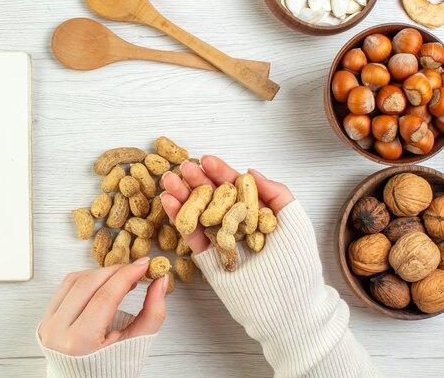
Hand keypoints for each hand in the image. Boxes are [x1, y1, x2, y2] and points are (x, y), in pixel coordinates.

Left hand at [39, 258, 168, 355]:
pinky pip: (64, 288)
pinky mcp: (45, 319)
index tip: (143, 265)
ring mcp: (48, 325)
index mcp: (80, 342)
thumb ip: (153, 312)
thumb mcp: (136, 344)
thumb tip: (161, 282)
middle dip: (115, 271)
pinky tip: (101, 283)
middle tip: (135, 269)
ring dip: (100, 273)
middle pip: (89, 284)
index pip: (106, 296)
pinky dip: (85, 280)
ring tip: (120, 277)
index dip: (127, 275)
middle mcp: (58, 331)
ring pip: (74, 280)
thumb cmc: (110, 371)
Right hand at [160, 155, 294, 254]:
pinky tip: (169, 201)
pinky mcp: (207, 258)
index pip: (234, 188)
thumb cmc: (297, 265)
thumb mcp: (296, 222)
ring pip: (197, 213)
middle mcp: (236, 224)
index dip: (221, 173)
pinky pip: (191, 235)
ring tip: (169, 180)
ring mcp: (220, 240)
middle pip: (212, 197)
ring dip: (182, 195)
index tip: (207, 160)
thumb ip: (277, 193)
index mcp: (255, 214)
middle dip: (197, 180)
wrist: (287, 305)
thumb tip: (250, 171)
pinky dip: (178, 218)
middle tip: (184, 167)